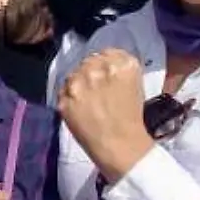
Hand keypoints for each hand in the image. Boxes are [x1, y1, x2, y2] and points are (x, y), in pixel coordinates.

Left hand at [57, 49, 154, 180]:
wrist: (119, 146)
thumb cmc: (132, 118)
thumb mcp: (136, 85)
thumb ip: (121, 68)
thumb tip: (106, 62)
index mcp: (121, 64)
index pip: (107, 53)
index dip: (106, 64)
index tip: (106, 75)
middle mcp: (98, 69)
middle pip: (88, 61)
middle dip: (91, 72)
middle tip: (96, 89)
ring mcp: (78, 84)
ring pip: (73, 74)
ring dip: (78, 83)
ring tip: (87, 100)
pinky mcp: (64, 99)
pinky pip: (63, 91)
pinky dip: (69, 97)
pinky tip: (79, 108)